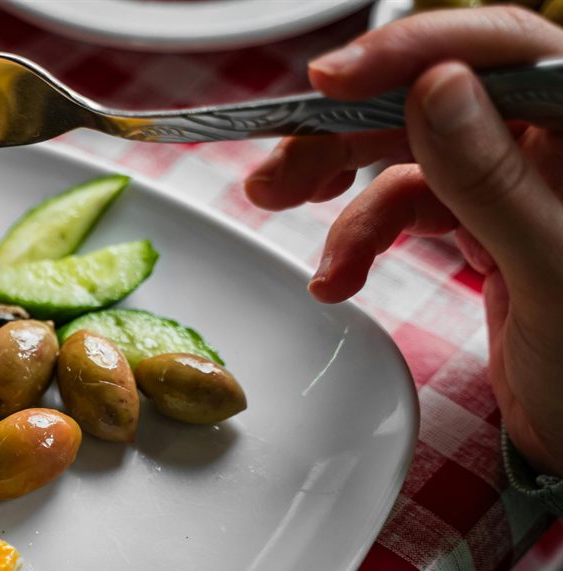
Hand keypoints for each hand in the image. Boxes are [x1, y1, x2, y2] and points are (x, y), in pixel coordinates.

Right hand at [244, 6, 562, 476]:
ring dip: (337, 185)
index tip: (332, 78)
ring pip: (406, 153)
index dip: (410, 52)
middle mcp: (551, 145)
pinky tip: (336, 277)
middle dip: (346, 128)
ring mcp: (514, 185)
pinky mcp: (484, 227)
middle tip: (280, 162)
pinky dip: (358, 238)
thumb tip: (436, 91)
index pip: (498, 52)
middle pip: (432, 101)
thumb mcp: (552, 272)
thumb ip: (495, 180)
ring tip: (277, 203)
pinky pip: (405, 209)